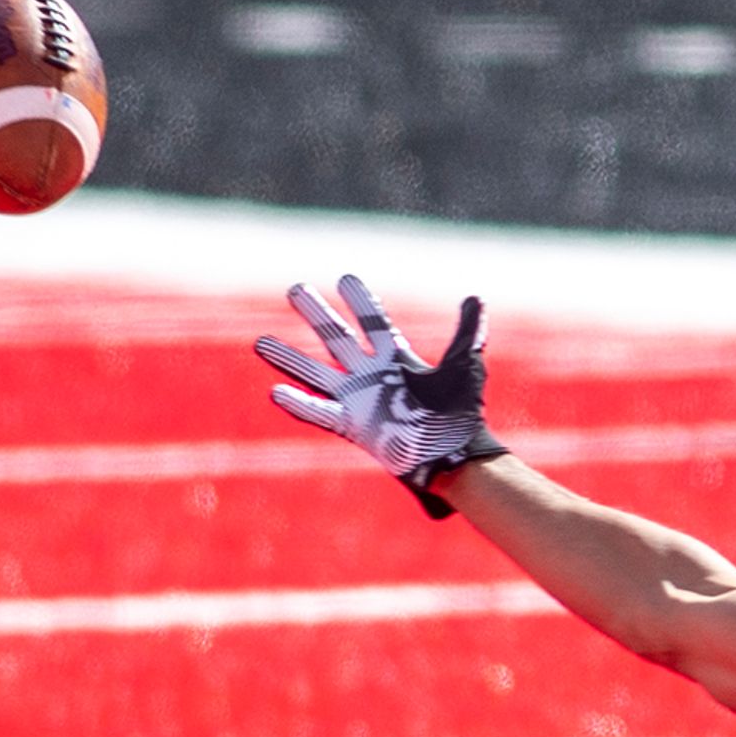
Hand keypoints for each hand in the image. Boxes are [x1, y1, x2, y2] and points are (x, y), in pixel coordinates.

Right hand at [255, 273, 508, 516]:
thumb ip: (468, 333)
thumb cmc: (461, 414)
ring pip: (316, 373)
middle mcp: (372, 375)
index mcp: (396, 359)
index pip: (373, 323)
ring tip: (260, 342)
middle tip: (296, 288)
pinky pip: (320, 412)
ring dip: (289, 359)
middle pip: (337, 338)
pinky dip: (299, 405)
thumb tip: (475, 298)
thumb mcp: (465, 367)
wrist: (454, 457)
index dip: (361, 303)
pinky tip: (276, 392)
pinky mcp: (353, 426)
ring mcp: (359, 400)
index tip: (346, 279)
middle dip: (317, 314)